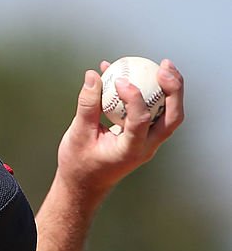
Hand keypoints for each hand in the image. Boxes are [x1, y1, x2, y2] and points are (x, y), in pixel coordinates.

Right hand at [56, 59, 184, 202]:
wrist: (84, 185)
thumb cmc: (78, 163)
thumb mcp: (77, 135)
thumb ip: (87, 105)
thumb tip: (92, 74)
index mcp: (128, 152)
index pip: (140, 120)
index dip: (134, 96)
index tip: (119, 80)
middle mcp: (145, 149)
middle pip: (172, 117)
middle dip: (174, 90)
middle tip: (163, 67)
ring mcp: (149, 144)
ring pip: (171, 115)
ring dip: (172, 89)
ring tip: (163, 65)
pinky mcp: (146, 137)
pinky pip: (158, 113)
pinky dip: (155, 93)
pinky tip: (145, 74)